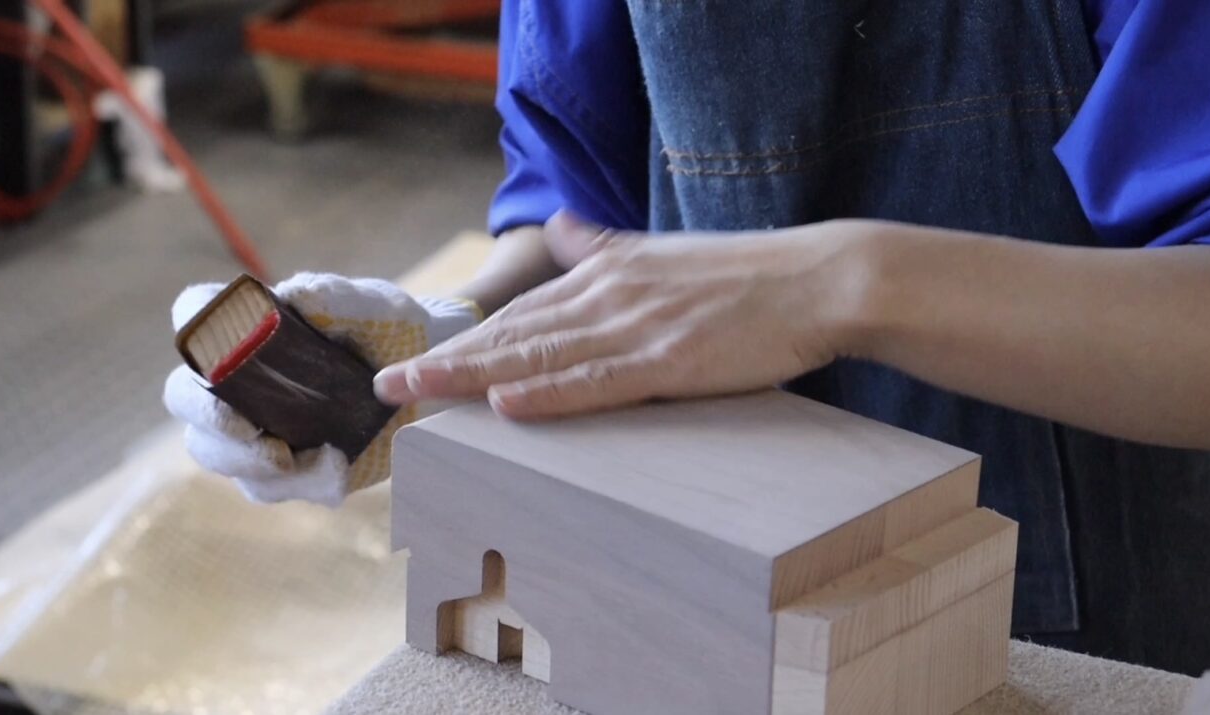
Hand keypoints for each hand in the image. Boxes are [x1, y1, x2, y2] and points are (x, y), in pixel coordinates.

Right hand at [163, 273, 479, 505]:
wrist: (426, 375)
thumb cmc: (387, 328)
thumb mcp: (373, 305)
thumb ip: (336, 296)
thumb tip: (296, 297)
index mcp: (244, 325)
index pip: (195, 316)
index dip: (195, 332)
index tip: (218, 356)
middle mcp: (234, 379)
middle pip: (184, 399)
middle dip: (208, 417)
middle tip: (249, 431)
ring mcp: (251, 428)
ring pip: (215, 453)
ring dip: (247, 461)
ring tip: (295, 459)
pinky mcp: (282, 468)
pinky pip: (268, 488)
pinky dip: (300, 483)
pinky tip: (335, 467)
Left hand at [373, 212, 877, 418]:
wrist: (820, 278)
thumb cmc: (747, 274)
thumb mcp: (664, 251)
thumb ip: (605, 245)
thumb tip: (564, 226)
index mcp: (609, 275)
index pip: (523, 313)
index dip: (467, 340)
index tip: (419, 359)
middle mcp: (610, 296)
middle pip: (515, 334)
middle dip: (448, 362)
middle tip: (389, 383)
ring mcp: (638, 327)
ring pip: (541, 356)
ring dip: (474, 377)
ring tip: (419, 394)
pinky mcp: (670, 358)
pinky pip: (597, 381)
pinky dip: (549, 393)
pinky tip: (506, 403)